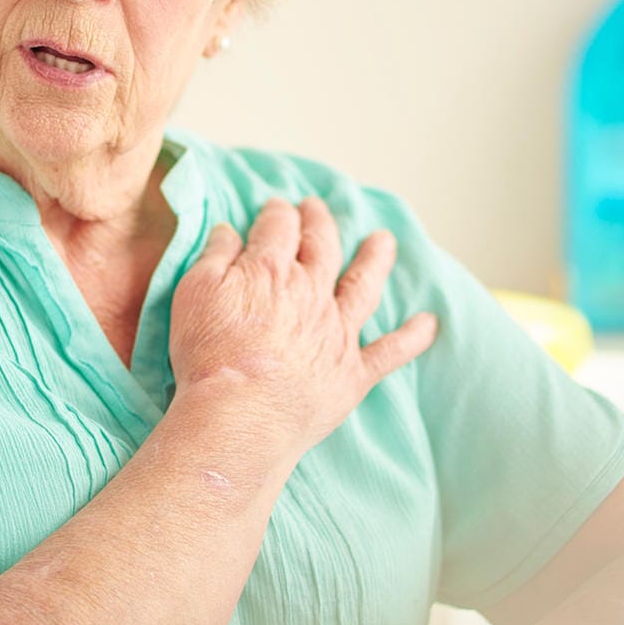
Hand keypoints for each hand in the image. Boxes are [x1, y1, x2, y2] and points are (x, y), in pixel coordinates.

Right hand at [169, 196, 438, 462]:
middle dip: (319, 223)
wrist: (241, 416)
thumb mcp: (194, 293)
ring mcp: (337, 332)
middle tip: (317, 208)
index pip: (279, 228)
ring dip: (374, 260)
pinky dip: (412, 337)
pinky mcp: (353, 372)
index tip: (277, 208)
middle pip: (322, 246)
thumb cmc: (209, 356)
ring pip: (363, 285)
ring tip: (383, 241)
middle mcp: (312, 293)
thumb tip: (228, 230)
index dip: (278, 213)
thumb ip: (214, 256)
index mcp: (271, 270)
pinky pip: (390, 351)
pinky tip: (429, 324)